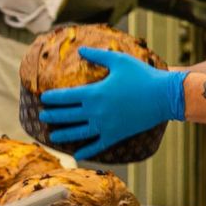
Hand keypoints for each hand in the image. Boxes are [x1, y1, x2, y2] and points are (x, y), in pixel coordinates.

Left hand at [39, 47, 187, 160]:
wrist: (163, 96)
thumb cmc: (142, 75)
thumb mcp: (118, 60)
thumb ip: (97, 56)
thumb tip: (81, 50)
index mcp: (94, 93)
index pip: (66, 97)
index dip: (53, 99)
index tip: (43, 99)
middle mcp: (96, 112)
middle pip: (68, 116)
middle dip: (53, 116)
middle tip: (42, 117)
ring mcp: (105, 125)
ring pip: (79, 133)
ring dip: (64, 134)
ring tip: (52, 136)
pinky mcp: (116, 134)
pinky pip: (98, 145)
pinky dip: (87, 151)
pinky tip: (77, 155)